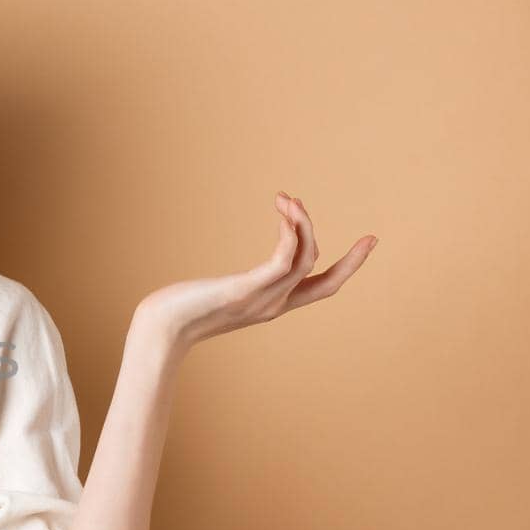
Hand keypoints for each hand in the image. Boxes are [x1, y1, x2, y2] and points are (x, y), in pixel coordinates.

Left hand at [137, 191, 376, 348]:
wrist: (158, 330)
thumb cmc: (177, 312)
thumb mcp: (213, 296)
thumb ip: (228, 290)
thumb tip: (220, 285)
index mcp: (271, 305)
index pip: (320, 288)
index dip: (346, 268)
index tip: (367, 243)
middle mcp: (272, 305)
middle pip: (327, 282)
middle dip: (353, 260)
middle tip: (372, 237)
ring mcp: (260, 299)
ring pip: (305, 260)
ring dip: (304, 225)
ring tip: (289, 199)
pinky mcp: (243, 290)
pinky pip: (281, 260)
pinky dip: (289, 234)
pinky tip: (284, 213)